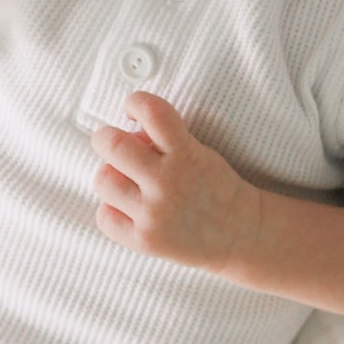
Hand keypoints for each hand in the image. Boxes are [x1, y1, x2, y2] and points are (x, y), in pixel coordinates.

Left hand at [90, 92, 260, 273]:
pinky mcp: (144, 241)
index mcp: (186, 154)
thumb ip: (164, 141)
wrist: (240, 233)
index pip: (152, 112)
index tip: (132, 111)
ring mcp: (154, 215)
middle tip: (117, 146)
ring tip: (128, 183)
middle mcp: (167, 183)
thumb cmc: (214, 186)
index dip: (135, 102)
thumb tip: (126, 135)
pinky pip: (104, 217)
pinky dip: (112, 210)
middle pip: (112, 145)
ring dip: (112, 176)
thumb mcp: (198, 152)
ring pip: (103, 180)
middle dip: (108, 139)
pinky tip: (130, 209)